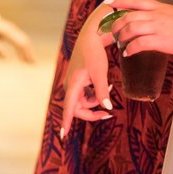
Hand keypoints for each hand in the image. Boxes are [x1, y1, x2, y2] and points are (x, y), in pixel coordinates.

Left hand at [0, 16, 34, 61]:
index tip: (26, 62)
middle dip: (29, 53)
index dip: (24, 53)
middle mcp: (12, 30)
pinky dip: (24, 47)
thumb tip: (5, 58)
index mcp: (7, 32)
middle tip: (33, 64)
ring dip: (28, 50)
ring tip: (30, 61)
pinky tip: (23, 55)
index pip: (19, 43)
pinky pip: (20, 39)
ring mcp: (13, 29)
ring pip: (24, 40)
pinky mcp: (11, 30)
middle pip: (25, 42)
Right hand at [59, 5, 115, 137]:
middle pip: (79, 109)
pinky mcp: (78, 81)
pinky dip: (95, 94)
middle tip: (109, 113)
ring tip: (109, 88)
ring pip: (83, 102)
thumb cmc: (94, 53)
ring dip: (96, 101)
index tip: (63, 136)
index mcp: (73, 85)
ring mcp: (73, 84)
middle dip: (93, 112)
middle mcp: (70, 86)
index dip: (67, 123)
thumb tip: (106, 108)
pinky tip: (106, 85)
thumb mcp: (101, 72)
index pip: (69, 109)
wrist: (91, 37)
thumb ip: (102, 91)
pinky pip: (85, 95)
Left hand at [106, 0, 172, 57]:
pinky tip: (128, 53)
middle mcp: (157, 15)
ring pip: (130, 28)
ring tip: (120, 44)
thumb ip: (164, 18)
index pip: (136, 1)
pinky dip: (130, 49)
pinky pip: (138, 43)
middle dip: (116, 25)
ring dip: (121, 37)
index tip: (108, 3)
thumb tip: (157, 26)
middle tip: (112, 34)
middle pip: (128, 16)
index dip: (120, 1)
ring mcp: (158, 27)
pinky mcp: (161, 40)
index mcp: (161, 7)